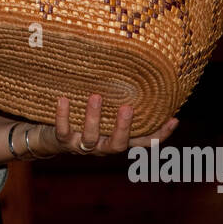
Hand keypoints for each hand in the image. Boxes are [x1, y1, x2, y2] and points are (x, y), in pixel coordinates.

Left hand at [31, 96, 178, 156]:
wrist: (49, 139)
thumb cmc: (81, 119)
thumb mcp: (102, 113)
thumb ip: (117, 102)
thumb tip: (138, 77)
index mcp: (116, 139)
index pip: (142, 142)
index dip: (159, 135)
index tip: (174, 119)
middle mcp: (102, 146)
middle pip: (118, 145)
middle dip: (123, 127)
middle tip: (128, 108)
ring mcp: (82, 146)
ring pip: (90, 138)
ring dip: (93, 118)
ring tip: (96, 96)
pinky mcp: (61, 142)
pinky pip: (63, 131)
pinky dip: (63, 116)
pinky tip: (64, 99)